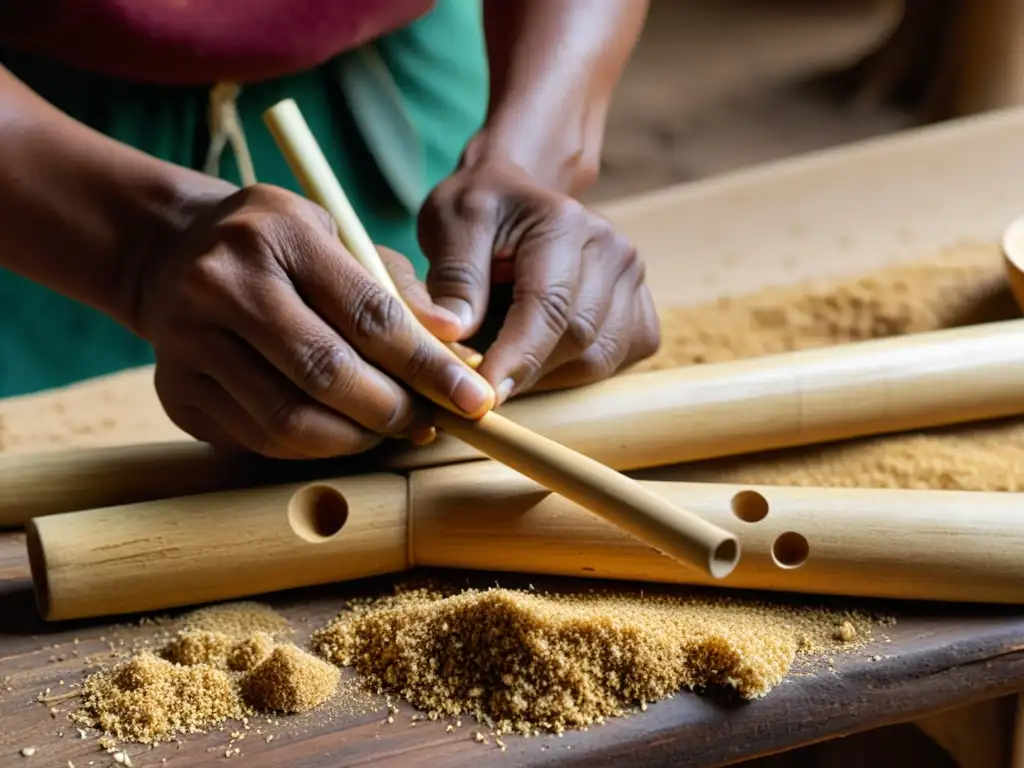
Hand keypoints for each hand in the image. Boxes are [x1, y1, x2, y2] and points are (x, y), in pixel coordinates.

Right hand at [132, 184, 494, 458]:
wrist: (171, 253)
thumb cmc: (280, 248)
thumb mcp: (339, 238)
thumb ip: (400, 289)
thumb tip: (458, 348)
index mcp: (279, 234)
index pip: (369, 314)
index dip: (427, 365)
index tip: (473, 397)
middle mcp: (223, 284)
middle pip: (327, 374)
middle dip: (393, 411)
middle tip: (426, 420)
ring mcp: (188, 343)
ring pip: (290, 421)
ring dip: (355, 440)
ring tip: (386, 428)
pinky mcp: (174, 392)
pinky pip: (258, 441)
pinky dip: (311, 448)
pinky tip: (336, 430)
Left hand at [418, 157, 660, 403]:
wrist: (516, 196)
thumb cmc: (479, 212)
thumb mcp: (449, 225)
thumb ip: (454, 277)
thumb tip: (455, 333)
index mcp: (565, 222)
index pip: (548, 305)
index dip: (518, 356)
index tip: (483, 394)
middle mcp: (613, 249)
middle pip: (577, 339)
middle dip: (527, 372)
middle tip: (479, 384)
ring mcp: (632, 281)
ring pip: (598, 360)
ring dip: (547, 378)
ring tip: (506, 363)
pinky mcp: (639, 311)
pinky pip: (612, 364)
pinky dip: (572, 375)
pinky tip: (540, 357)